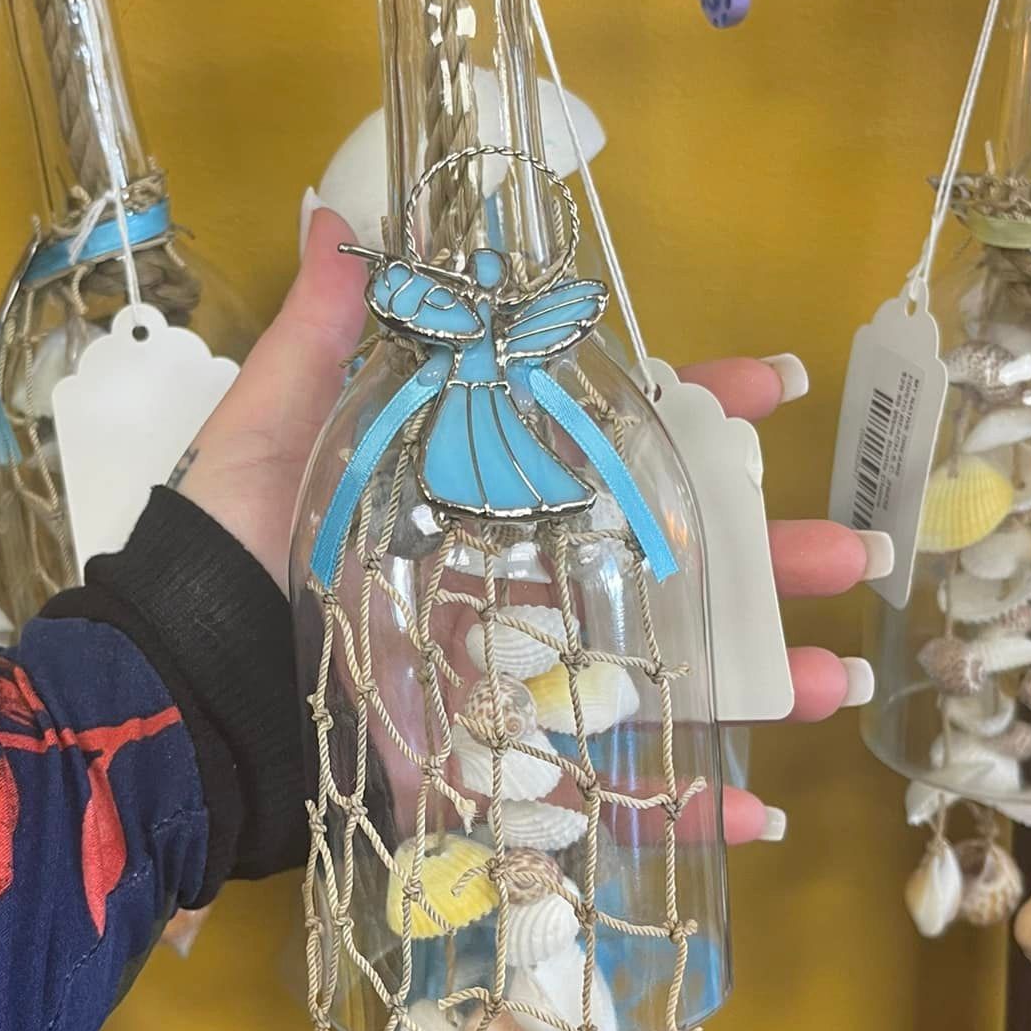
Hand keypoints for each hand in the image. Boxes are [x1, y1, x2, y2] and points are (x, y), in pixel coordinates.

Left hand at [177, 206, 880, 844]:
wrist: (180, 693)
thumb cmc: (223, 558)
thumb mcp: (269, 435)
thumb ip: (319, 339)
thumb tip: (339, 217)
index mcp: (468, 496)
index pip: (595, 442)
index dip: (685, 412)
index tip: (768, 387)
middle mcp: (504, 583)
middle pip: (655, 560)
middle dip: (761, 555)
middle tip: (851, 551)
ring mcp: (507, 680)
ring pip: (652, 671)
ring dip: (753, 676)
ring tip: (837, 677)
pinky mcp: (491, 766)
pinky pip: (596, 794)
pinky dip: (674, 811)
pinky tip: (753, 814)